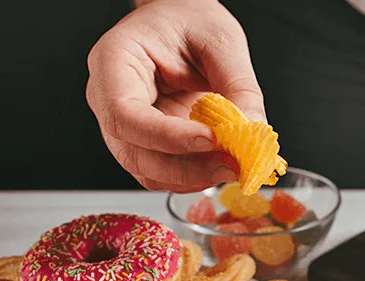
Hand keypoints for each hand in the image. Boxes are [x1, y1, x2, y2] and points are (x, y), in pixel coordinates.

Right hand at [86, 0, 263, 192]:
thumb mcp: (221, 41)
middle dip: (185, 168)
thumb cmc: (190, 19)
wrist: (183, 20)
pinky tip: (220, 166)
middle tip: (230, 166)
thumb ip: (239, 86)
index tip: (209, 139)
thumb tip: (253, 130)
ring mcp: (126, 125)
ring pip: (147, 170)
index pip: (124, 113)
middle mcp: (110, 98)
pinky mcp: (148, 142)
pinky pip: (163, 173)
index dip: (166, 136)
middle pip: (133, 152)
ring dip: (191, 178)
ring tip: (231, 167)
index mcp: (114, 61)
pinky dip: (193, 177)